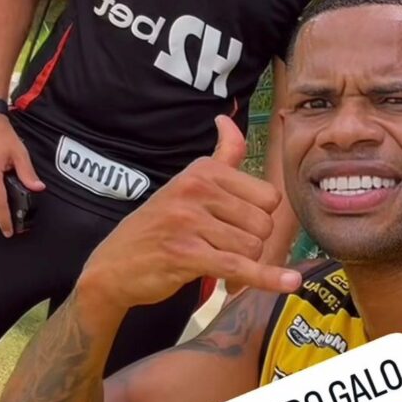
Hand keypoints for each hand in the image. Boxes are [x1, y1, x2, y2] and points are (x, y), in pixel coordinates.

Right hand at [80, 115, 302, 316]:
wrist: (113, 265)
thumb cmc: (158, 225)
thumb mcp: (188, 184)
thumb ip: (220, 156)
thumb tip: (227, 119)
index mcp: (203, 170)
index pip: (267, 196)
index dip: (260, 217)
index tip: (237, 227)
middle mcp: (196, 190)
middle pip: (263, 223)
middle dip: (252, 243)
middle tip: (225, 249)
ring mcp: (189, 221)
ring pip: (252, 247)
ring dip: (243, 263)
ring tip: (216, 262)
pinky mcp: (186, 254)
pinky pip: (239, 267)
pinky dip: (266, 278)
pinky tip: (288, 282)